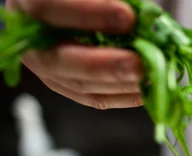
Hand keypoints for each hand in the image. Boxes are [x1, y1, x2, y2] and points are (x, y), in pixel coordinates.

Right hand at [8, 0, 143, 108]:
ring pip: (81, 85)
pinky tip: (147, 91)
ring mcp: (48, 69)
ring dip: (121, 84)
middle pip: (62, 60)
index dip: (88, 13)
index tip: (128, 17)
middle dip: (106, 66)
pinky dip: (124, 96)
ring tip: (151, 77)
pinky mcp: (68, 86)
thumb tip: (143, 16)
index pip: (47, 7)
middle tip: (139, 65)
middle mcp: (32, 41)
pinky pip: (95, 98)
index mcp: (28, 4)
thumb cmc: (89, 0)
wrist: (75, 11)